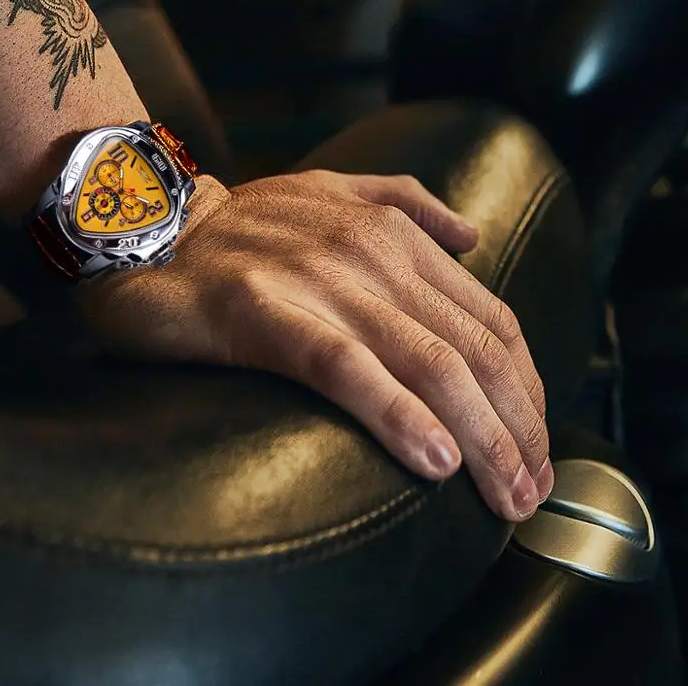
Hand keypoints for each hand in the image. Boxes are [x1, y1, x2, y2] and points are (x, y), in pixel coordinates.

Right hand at [90, 172, 552, 521]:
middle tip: (532, 493)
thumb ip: (408, 203)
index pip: (493, 321)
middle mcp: (374, 255)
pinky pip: (349, 370)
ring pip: (430, 365)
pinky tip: (435, 462)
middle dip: (519, 429)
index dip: (527, 389)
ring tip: (506, 497)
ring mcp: (324, 282)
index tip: (538, 446)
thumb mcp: (336, 191)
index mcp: (396, 235)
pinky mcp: (268, 314)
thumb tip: (472, 236)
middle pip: (476, 352)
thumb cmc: (243, 224)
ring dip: (483, 439)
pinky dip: (400, 416)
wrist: (149, 222)